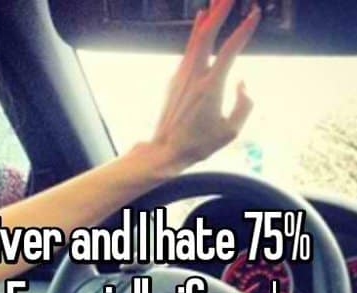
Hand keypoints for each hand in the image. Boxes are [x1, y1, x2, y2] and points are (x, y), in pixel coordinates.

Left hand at [136, 1, 261, 173]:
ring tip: (214, 2)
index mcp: (211, 87)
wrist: (165, 151)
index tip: (254, 13)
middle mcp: (194, 77)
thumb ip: (244, 105)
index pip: (231, 49)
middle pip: (207, 34)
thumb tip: (243, 83)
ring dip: (206, 19)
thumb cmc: (197, 145)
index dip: (244, 29)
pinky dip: (195, 35)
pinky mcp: (174, 81)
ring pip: (194, 40)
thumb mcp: (231, 131)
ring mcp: (181, 77)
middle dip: (220, 11)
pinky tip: (200, 26)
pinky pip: (187, 51)